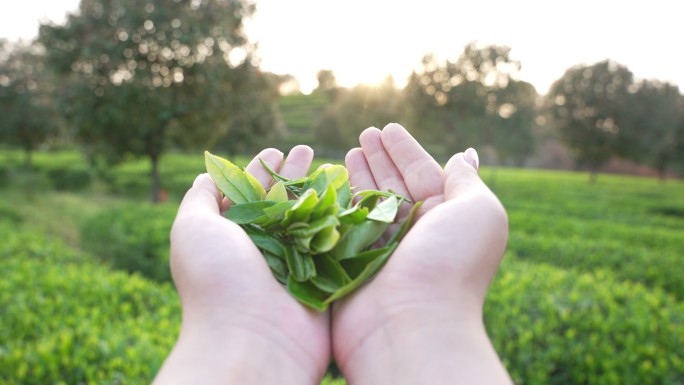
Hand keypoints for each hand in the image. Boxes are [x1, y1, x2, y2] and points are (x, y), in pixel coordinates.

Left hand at [153, 146, 329, 384]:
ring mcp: (295, 264)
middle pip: (282, 202)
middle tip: (307, 149)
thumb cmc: (218, 281)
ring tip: (334, 164)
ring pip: (311, 218)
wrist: (252, 340)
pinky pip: (335, 242)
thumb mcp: (193, 230)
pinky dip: (343, 218)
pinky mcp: (323, 279)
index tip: (275, 149)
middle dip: (294, 173)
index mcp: (233, 237)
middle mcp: (263, 249)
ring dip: (321, 190)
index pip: (247, 194)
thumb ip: (199, 199)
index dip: (261, 170)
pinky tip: (352, 195)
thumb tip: (206, 175)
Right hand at [332, 123, 512, 383]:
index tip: (388, 128)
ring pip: (369, 203)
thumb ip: (467, 181)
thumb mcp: (477, 213)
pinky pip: (345, 225)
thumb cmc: (450, 265)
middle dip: (380, 158)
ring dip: (359, 175)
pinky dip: (339, 203)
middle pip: (394, 185)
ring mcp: (382, 249)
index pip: (423, 173)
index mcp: (446, 218)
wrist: (411, 326)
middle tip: (365, 133)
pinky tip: (331, 183)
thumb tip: (465, 155)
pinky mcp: (352, 264)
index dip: (405, 150)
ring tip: (350, 150)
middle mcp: (415, 233)